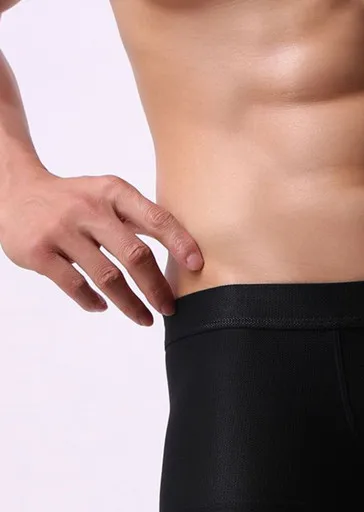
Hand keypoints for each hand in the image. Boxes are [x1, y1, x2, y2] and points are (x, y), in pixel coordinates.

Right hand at [0, 166, 203, 324]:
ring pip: (107, 277)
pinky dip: (93, 301)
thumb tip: (186, 256)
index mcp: (113, 192)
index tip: (197, 265)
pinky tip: (103, 307)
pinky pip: (74, 285)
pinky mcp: (38, 252)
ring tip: (145, 319)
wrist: (14, 191)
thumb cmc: (76, 200)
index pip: (156, 218)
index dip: (180, 243)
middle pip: (135, 255)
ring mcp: (61, 230)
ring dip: (131, 304)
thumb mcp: (108, 195)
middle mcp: (88, 209)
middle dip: (157, 288)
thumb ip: (141, 219)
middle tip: (169, 308)